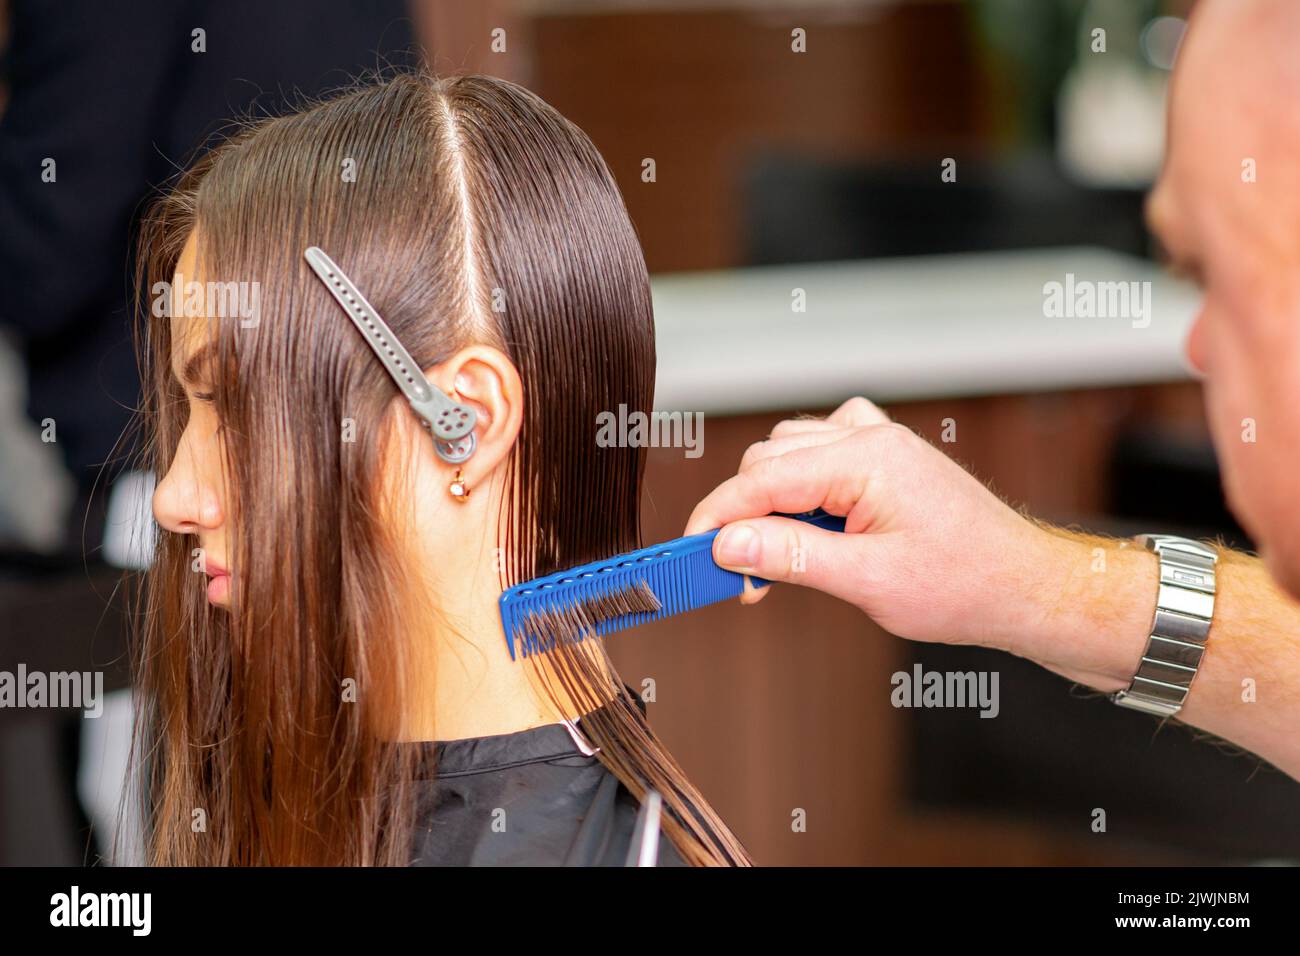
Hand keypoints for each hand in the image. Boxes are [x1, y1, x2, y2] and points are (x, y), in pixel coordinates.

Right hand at [685, 397, 1076, 656]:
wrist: (1023, 587)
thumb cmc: (963, 586)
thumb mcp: (867, 581)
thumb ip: (791, 555)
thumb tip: (728, 544)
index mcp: (866, 458)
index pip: (762, 478)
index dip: (718, 518)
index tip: (692, 556)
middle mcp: (870, 436)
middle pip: (768, 460)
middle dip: (744, 515)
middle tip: (740, 576)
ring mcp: (880, 441)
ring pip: (790, 451)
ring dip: (771, 500)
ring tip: (777, 560)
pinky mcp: (887, 456)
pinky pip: (823, 448)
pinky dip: (802, 481)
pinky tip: (812, 519)